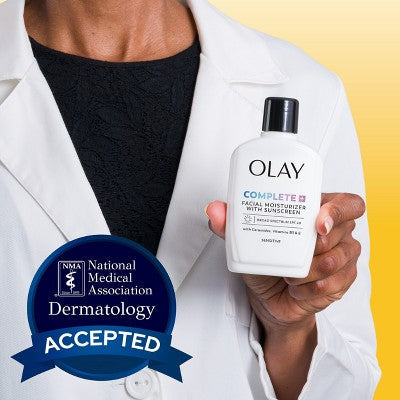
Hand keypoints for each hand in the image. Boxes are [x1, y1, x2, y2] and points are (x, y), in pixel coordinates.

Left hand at [205, 193, 364, 330]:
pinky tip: (297, 288)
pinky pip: (334, 284)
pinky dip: (309, 288)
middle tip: (293, 256)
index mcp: (317, 212)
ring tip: (289, 275)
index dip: (337, 210)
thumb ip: (230, 224)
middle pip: (341, 232)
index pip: (346, 203)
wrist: (270, 300)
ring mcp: (342, 257)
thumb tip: (214, 209)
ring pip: (336, 260)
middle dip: (313, 248)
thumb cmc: (264, 264)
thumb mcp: (245, 243)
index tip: (318, 224)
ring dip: (307, 271)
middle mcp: (336, 233)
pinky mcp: (343, 281)